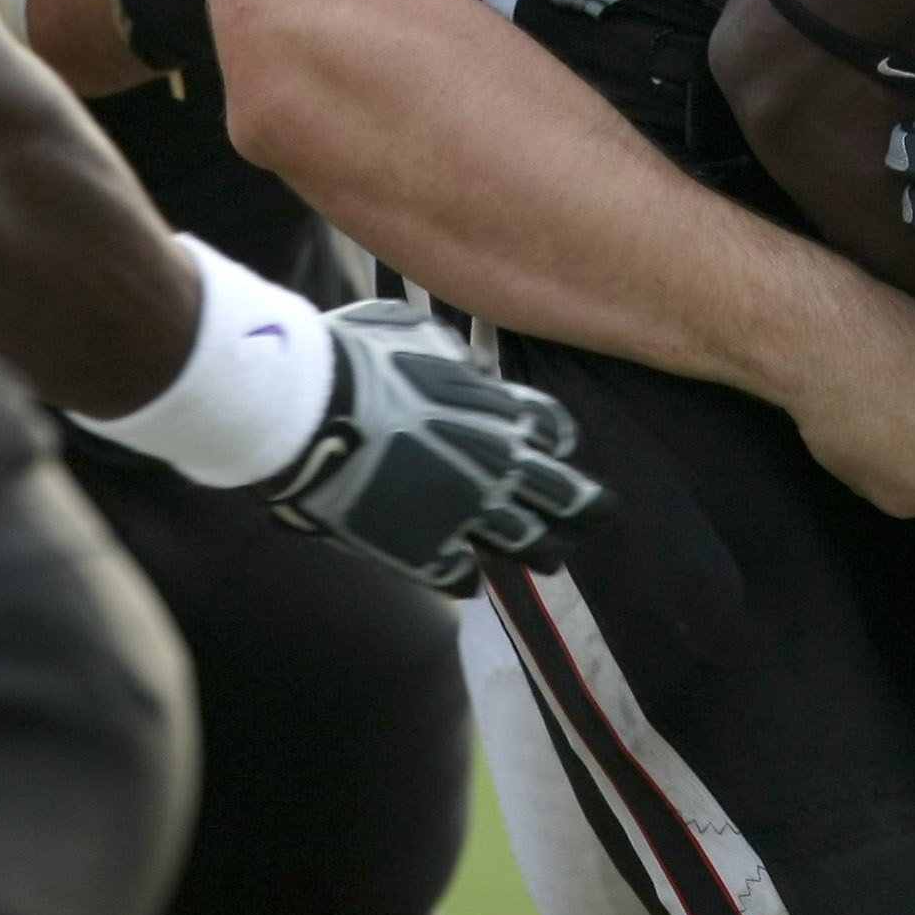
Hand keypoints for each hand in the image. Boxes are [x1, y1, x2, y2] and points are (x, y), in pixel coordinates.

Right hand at [264, 301, 606, 593]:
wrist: (315, 415)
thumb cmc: (359, 360)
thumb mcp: (415, 332)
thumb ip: (448, 354)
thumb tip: (458, 364)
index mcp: (500, 410)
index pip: (552, 430)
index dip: (558, 443)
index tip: (561, 452)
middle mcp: (498, 465)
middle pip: (562, 493)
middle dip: (585, 506)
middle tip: (600, 515)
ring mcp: (467, 513)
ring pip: (525, 542)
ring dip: (543, 551)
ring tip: (553, 561)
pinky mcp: (428, 552)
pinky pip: (461, 577)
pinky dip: (467, 579)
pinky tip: (469, 581)